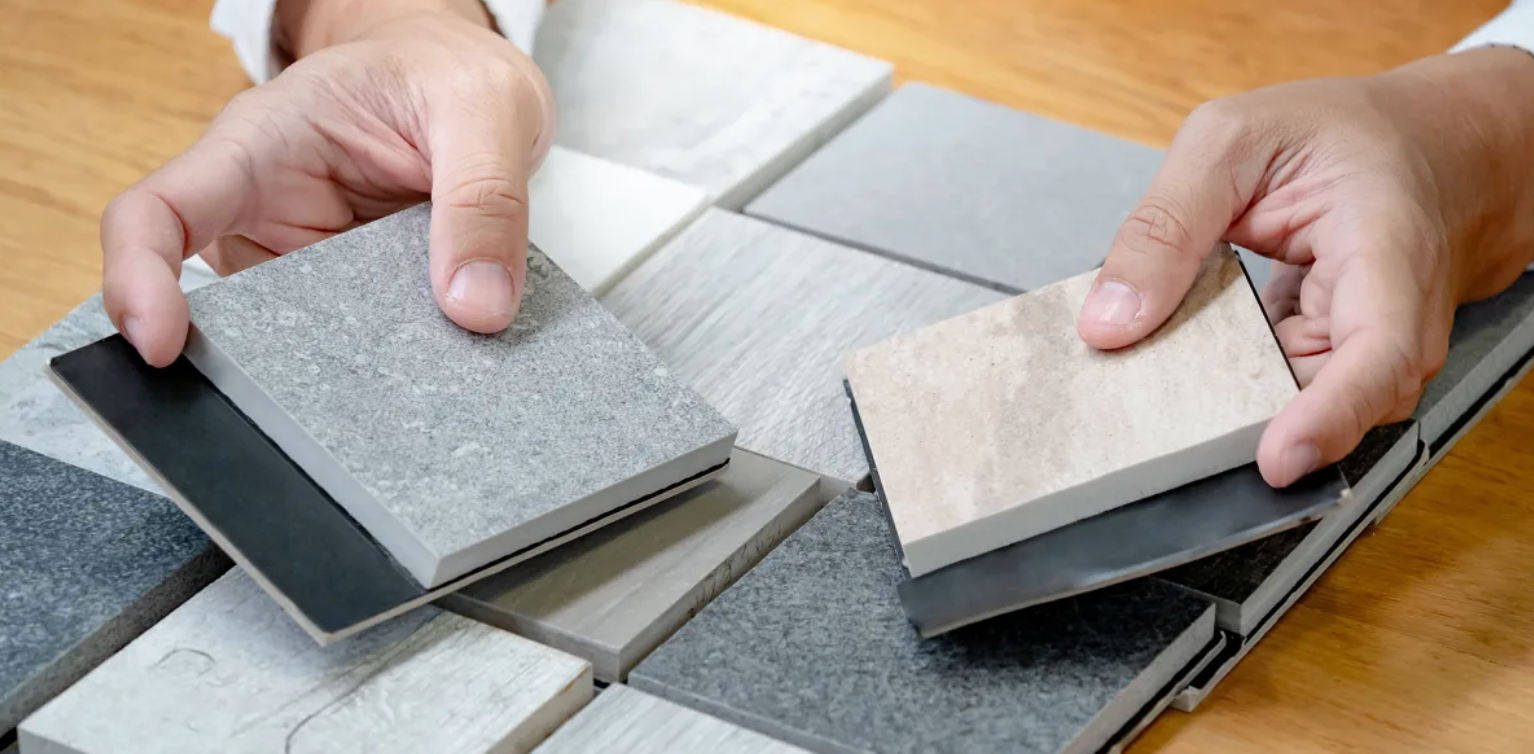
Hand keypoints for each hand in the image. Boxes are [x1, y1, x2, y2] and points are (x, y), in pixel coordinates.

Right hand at [101, 0, 553, 366]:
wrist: (470, 88)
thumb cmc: (449, 74)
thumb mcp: (486, 110)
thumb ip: (483, 199)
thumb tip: (475, 306)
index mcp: (261, 146)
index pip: (158, 212)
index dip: (138, 281)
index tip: (162, 345)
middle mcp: (267, 214)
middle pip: (224, 311)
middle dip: (258, 370)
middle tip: (324, 411)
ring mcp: (309, 265)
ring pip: (298, 346)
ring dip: (343, 377)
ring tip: (401, 391)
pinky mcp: (355, 301)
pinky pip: (362, 352)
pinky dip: (392, 371)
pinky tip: (432, 381)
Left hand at [1076, 48, 1533, 486]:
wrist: (1430, 142)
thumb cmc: (1346, 133)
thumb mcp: (1232, 141)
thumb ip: (1166, 225)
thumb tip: (1108, 322)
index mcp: (1385, 249)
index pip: (1380, 353)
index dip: (1330, 416)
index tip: (1277, 459)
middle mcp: (1395, 317)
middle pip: (1339, 404)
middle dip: (1255, 426)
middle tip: (1164, 431)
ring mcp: (1370, 348)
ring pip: (1304, 407)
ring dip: (1232, 406)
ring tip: (1161, 392)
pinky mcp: (1336, 360)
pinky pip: (1282, 391)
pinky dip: (1229, 385)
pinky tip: (1179, 366)